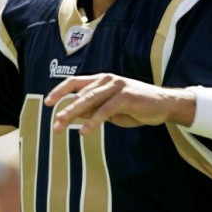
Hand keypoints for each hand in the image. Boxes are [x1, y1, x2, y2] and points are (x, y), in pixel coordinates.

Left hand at [44, 73, 191, 134]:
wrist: (164, 105)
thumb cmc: (136, 107)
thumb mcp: (111, 110)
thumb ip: (93, 109)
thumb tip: (73, 115)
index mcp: (102, 80)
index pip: (75, 82)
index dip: (60, 91)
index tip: (47, 103)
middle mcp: (107, 80)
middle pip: (80, 93)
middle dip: (65, 109)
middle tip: (55, 123)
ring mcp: (117, 86)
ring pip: (90, 99)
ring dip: (74, 113)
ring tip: (62, 124)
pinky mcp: (126, 96)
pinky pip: (105, 110)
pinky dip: (94, 121)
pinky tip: (84, 131)